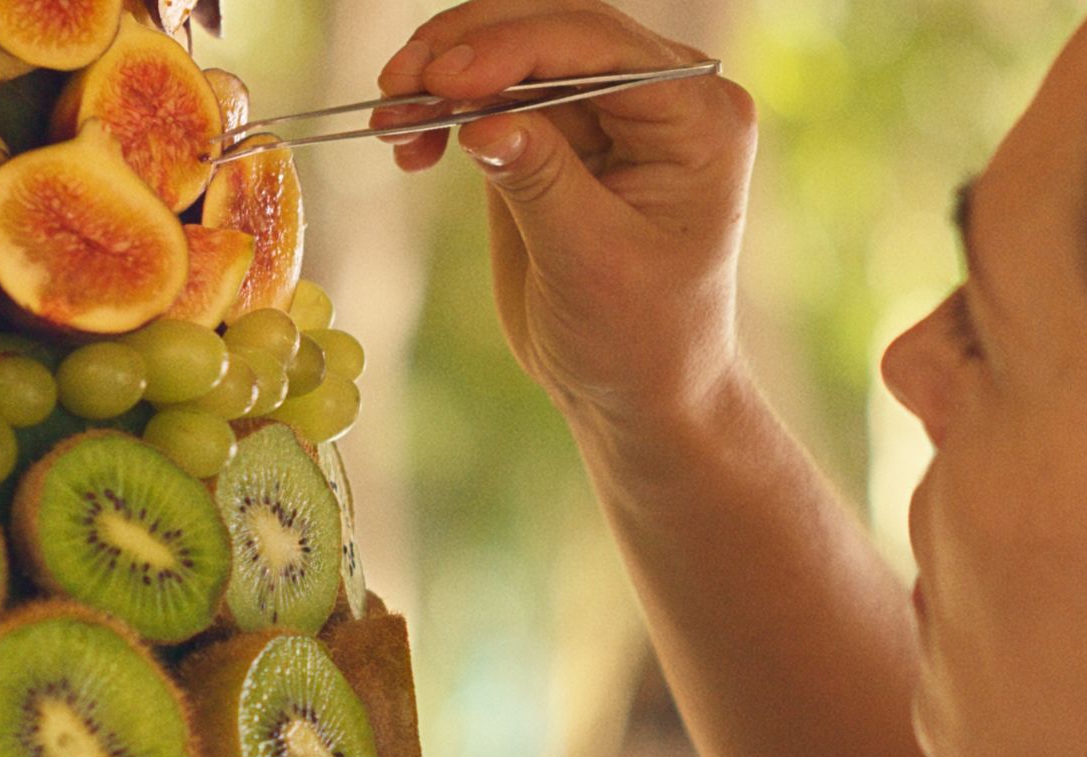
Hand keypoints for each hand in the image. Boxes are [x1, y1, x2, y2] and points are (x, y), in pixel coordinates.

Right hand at [375, 1, 758, 427]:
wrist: (632, 389)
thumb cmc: (637, 338)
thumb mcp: (591, 264)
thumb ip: (541, 182)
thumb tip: (482, 118)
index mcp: (697, 118)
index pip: (599, 47)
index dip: (514, 49)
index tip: (443, 81)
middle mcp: (659, 96)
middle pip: (552, 28)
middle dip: (466, 51)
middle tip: (398, 86)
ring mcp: (606, 107)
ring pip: (512, 51)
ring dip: (442, 75)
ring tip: (390, 119)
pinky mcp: (558, 130)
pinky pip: (491, 92)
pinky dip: (443, 108)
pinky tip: (408, 146)